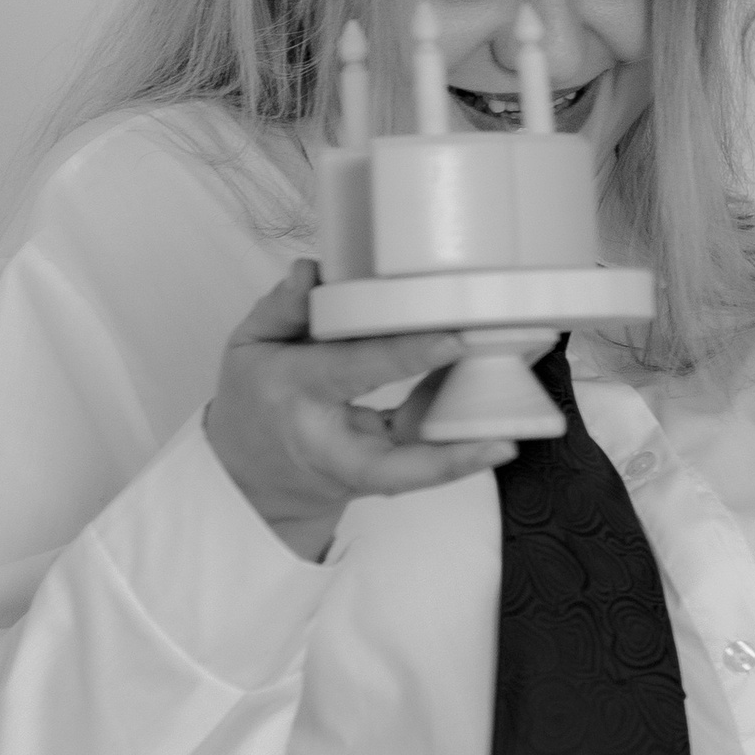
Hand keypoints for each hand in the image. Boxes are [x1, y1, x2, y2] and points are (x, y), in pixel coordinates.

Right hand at [204, 262, 514, 560]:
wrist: (249, 473)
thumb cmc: (256, 397)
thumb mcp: (251, 343)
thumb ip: (283, 307)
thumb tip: (313, 270)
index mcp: (292, 388)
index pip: (351, 369)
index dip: (402, 356)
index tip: (452, 340)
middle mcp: (321, 438)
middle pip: (383, 455)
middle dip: (439, 449)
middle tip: (498, 430)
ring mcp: (347, 471)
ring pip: (403, 479)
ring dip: (457, 462)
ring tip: (505, 440)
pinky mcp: (370, 484)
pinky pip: (414, 471)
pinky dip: (452, 453)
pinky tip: (493, 435)